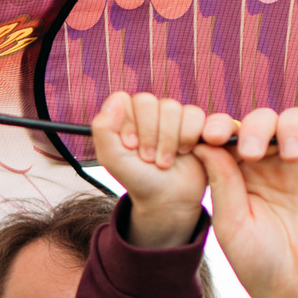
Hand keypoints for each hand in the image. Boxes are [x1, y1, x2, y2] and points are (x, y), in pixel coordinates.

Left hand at [91, 91, 207, 248]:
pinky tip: (183, 152)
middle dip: (149, 135)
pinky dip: (188, 137)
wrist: (167, 198)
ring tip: (165, 161)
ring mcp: (171, 115)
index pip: (124, 100)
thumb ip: (103, 128)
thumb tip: (116, 98)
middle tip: (148, 158)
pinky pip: (194, 114)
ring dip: (168, 140)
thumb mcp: (111, 159)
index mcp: (125, 115)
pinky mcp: (194, 122)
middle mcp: (148, 111)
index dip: (129, 124)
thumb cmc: (137, 178)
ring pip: (171, 107)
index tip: (130, 146)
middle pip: (148, 102)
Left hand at [199, 105, 297, 297]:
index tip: (210, 135)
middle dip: (254, 127)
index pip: (228, 136)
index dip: (218, 126)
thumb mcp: (232, 226)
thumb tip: (202, 143)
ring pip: (297, 122)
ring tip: (290, 155)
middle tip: (251, 152)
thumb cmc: (260, 265)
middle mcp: (271, 165)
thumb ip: (222, 183)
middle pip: (262, 122)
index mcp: (240, 175)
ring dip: (290, 126)